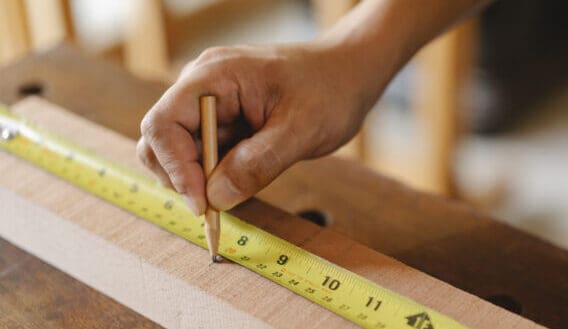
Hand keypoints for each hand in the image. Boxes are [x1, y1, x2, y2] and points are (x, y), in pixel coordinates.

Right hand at [137, 42, 382, 213]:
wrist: (349, 73)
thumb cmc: (331, 89)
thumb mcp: (302, 130)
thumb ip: (259, 164)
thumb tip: (216, 198)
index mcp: (215, 76)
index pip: (163, 124)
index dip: (175, 168)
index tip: (203, 203)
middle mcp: (203, 86)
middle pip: (161, 139)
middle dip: (183, 176)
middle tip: (218, 203)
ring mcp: (211, 102)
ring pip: (179, 150)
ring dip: (200, 178)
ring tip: (239, 187)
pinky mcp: (223, 118)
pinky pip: (203, 152)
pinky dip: (214, 174)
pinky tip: (244, 178)